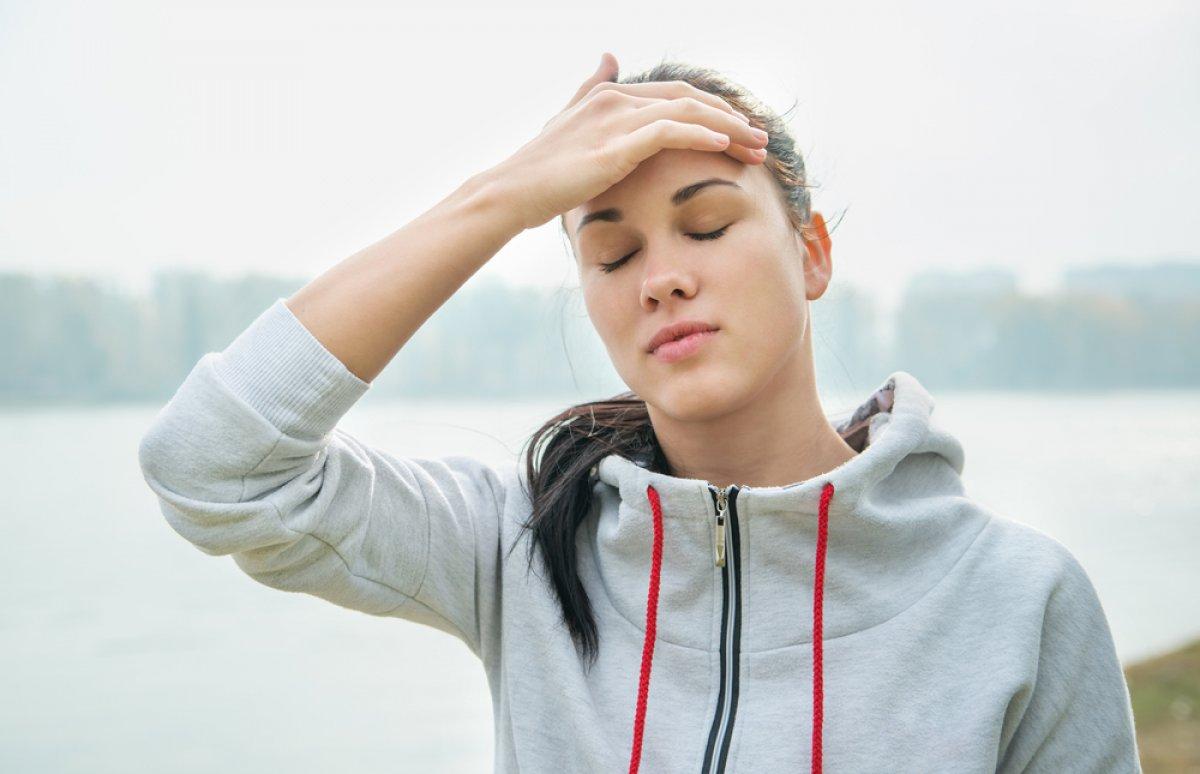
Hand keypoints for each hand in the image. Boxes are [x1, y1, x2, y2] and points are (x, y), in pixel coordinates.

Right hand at [490, 52, 769, 231]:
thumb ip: (590, 87)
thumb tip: (609, 54)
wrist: (510, 192)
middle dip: (731, 119)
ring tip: (756, 148)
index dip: (713, 111)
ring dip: (728, 130)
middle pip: (690, 100)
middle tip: (760, 141)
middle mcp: (616, 99)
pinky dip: (700, 136)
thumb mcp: (568, 119)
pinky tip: (724, 146)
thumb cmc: (539, 169)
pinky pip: (669, 132)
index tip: (740, 132)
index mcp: (610, 94)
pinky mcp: (616, 146)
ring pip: (688, 113)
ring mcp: (615, 119)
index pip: (676, 95)